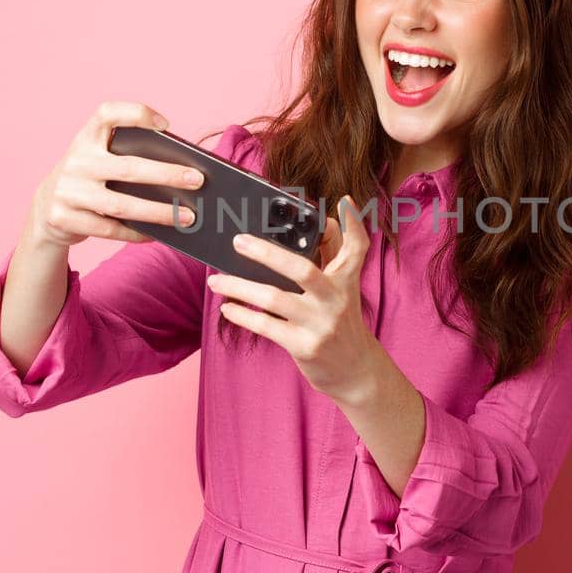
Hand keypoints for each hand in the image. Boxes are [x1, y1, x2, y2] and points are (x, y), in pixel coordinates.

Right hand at [26, 100, 205, 248]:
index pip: (107, 114)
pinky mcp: (63, 218)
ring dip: (159, 212)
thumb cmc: (89, 179)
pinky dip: (136, 233)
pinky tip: (158, 234)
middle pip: (128, 168)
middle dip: (167, 174)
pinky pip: (109, 229)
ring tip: (187, 217)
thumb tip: (180, 176)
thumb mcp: (98, 159)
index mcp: (86, 138)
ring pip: (121, 204)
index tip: (165, 125)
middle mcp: (75, 160)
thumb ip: (126, 158)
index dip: (136, 114)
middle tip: (198, 180)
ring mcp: (67, 191)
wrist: (45, 207)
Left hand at [207, 196, 381, 403]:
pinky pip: (267, 327)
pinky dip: (244, 316)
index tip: (341, 201)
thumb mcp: (344, 290)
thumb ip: (334, 256)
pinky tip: (227, 307)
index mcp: (346, 281)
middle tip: (238, 241)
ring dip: (240, 287)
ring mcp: (320, 324)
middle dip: (267, 253)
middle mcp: (335, 300)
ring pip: (274, 299)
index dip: (353, 224)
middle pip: (302, 269)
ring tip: (215, 280)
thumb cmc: (341, 322)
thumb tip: (325, 219)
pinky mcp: (305, 347)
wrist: (354, 370)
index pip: (356, 248)